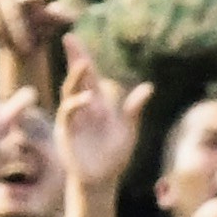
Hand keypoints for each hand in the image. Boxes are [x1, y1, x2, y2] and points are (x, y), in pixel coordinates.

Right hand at [62, 45, 147, 197]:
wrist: (102, 179)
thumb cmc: (114, 155)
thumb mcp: (128, 130)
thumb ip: (134, 109)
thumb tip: (148, 87)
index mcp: (98, 105)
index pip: (90, 77)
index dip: (82, 58)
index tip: (73, 37)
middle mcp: (83, 107)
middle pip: (76, 77)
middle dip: (74, 58)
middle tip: (70, 38)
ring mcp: (73, 118)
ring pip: (70, 91)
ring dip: (76, 77)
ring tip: (84, 63)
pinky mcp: (67, 131)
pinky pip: (68, 113)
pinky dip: (76, 104)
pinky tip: (87, 100)